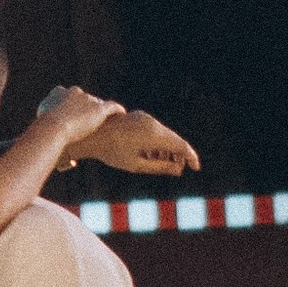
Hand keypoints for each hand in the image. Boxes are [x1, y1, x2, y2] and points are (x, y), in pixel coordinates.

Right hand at [34, 86, 123, 167]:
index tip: (73, 114)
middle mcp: (74, 92)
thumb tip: (47, 141)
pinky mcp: (99, 108)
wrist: (53, 128)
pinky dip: (117, 109)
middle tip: (90, 121)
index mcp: (59, 92)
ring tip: (107, 122)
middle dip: (87, 109)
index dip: (72, 106)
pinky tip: (122, 113)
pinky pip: (112, 106)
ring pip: (97, 104)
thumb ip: (47, 128)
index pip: (68, 96)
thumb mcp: (41, 126)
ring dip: (100, 113)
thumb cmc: (44, 131)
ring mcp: (87, 99)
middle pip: (84, 99)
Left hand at [43, 93, 198, 177]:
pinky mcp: (138, 117)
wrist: (91, 135)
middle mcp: (152, 123)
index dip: (190, 157)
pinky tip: (154, 154)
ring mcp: (145, 118)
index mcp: (154, 135)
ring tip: (168, 164)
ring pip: (165, 134)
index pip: (181, 145)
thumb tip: (178, 169)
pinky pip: (155, 130)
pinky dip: (158, 142)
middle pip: (174, 138)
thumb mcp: (137, 164)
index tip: (196, 168)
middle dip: (180, 154)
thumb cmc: (112, 152)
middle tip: (181, 168)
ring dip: (168, 148)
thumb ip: (160, 166)